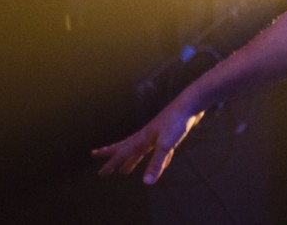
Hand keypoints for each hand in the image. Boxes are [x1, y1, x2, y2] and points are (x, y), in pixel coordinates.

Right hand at [91, 101, 205, 183]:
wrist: (190, 104)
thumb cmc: (176, 122)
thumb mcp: (166, 145)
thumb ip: (157, 163)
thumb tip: (146, 183)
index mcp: (142, 138)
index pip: (122, 154)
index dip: (111, 164)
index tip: (100, 173)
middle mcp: (146, 136)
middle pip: (124, 147)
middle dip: (110, 154)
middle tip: (96, 155)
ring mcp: (156, 135)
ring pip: (138, 150)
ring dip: (131, 160)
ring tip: (124, 170)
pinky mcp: (167, 135)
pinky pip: (156, 150)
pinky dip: (155, 159)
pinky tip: (160, 165)